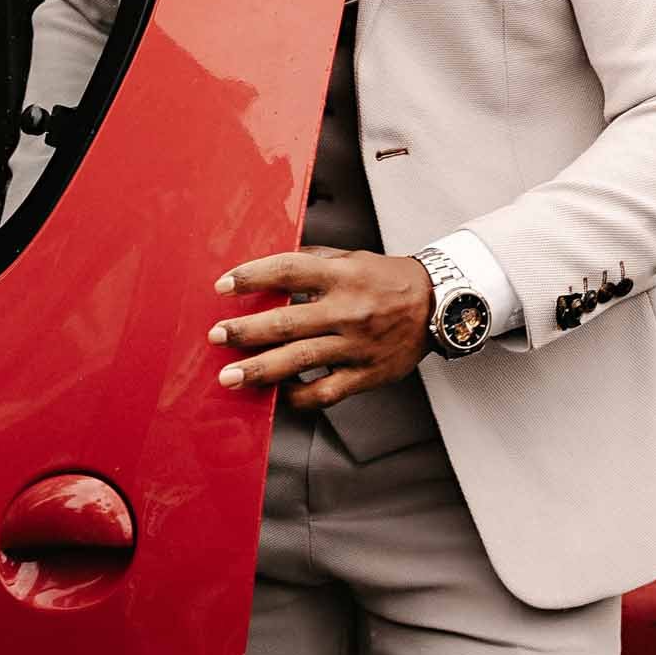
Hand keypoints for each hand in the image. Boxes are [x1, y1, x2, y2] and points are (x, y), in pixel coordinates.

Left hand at [207, 247, 433, 409]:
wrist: (439, 305)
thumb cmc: (389, 279)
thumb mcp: (353, 258)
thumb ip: (313, 260)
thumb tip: (270, 266)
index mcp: (342, 275)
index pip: (288, 271)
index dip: (252, 277)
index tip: (223, 286)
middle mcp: (347, 310)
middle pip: (287, 321)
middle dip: (245, 330)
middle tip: (216, 336)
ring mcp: (356, 345)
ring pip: (300, 360)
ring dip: (260, 369)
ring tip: (230, 376)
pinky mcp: (366, 374)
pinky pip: (325, 392)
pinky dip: (298, 396)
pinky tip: (277, 394)